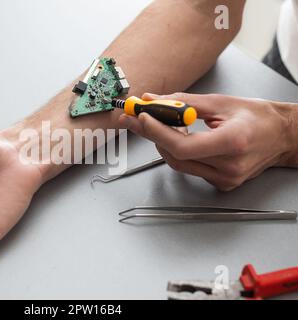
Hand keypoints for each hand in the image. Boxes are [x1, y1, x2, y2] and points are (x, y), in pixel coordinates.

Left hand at [119, 93, 297, 190]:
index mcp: (233, 142)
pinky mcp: (221, 183)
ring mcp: (225, 179)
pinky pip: (189, 168)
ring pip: (178, 164)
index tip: (142, 116)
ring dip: (163, 143)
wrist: (282, 137)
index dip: (157, 132)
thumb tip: (152, 101)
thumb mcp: (221, 103)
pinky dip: (178, 152)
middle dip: (153, 135)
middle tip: (139, 117)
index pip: (183, 146)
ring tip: (160, 124)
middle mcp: (229, 166)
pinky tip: (179, 137)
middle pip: (175, 156)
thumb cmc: (258, 117)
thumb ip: (183, 103)